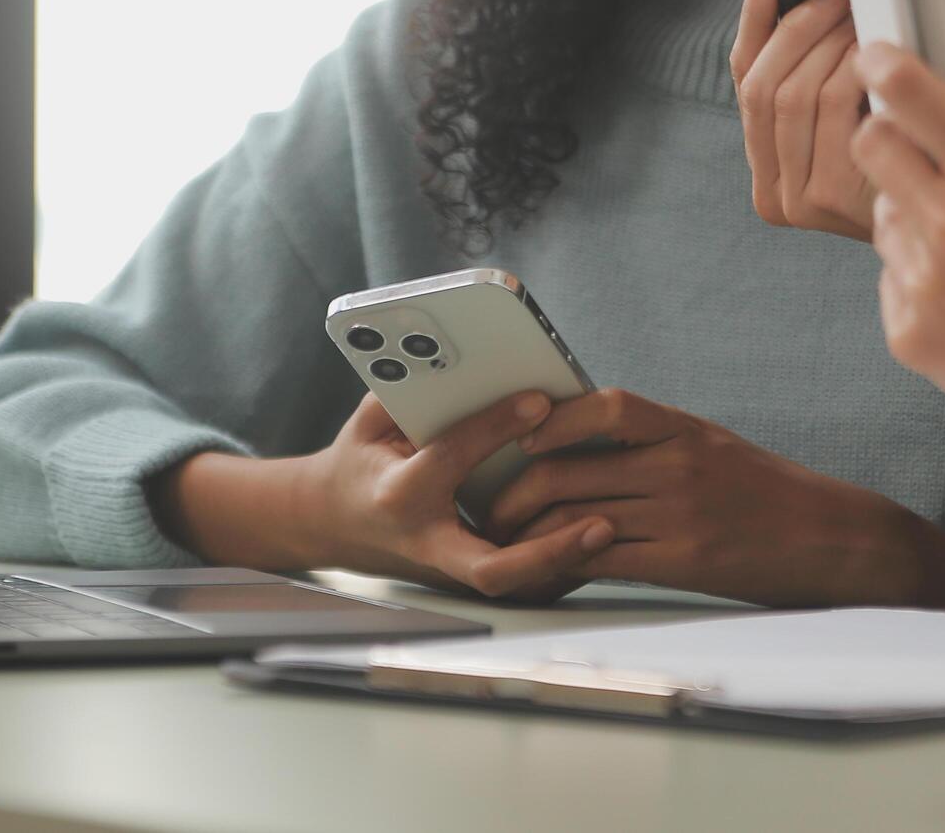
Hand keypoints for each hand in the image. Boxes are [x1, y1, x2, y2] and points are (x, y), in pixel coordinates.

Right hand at [161, 393, 613, 601]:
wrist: (331, 522)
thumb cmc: (359, 463)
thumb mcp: (370, 421)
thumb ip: (410, 390)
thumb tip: (463, 359)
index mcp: (398, 494)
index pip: (451, 461)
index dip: (494, 428)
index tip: (539, 400)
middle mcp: (426, 542)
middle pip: (492, 567)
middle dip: (548, 551)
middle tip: (601, 523)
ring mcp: (448, 570)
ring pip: (516, 586)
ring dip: (565, 563)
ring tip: (613, 529)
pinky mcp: (465, 579)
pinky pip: (521, 581)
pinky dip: (559, 563)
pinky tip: (596, 539)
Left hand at [481, 390, 944, 615]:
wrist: (834, 539)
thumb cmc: (769, 495)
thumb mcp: (713, 447)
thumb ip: (654, 441)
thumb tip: (582, 442)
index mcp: (683, 427)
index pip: (603, 404)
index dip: (550, 417)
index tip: (517, 432)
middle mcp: (678, 462)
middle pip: (570, 465)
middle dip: (514, 487)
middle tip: (485, 504)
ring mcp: (680, 512)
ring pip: (575, 513)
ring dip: (525, 530)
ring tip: (499, 541)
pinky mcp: (684, 559)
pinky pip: (601, 558)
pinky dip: (561, 564)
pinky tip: (542, 570)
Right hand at [731, 0, 873, 240]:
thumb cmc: (922, 162)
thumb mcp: (860, 111)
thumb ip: (821, 66)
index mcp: (766, 166)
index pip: (743, 78)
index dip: (756, 17)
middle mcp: (772, 191)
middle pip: (763, 83)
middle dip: (803, 25)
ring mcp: (798, 200)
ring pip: (797, 90)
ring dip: (834, 44)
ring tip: (869, 24)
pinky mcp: (831, 196)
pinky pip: (833, 106)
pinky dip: (857, 70)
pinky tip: (883, 61)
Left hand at [851, 45, 944, 413]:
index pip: (904, 95)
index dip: (883, 68)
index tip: (878, 63)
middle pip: (869, 146)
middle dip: (891, 138)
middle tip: (924, 154)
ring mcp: (925, 282)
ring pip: (881, 216)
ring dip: (914, 216)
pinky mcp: (909, 330)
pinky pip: (889, 277)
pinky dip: (920, 276)